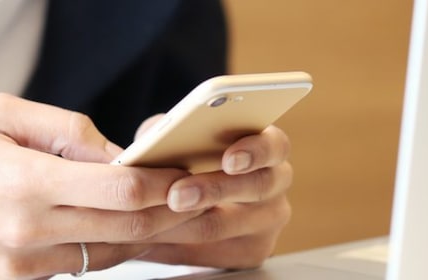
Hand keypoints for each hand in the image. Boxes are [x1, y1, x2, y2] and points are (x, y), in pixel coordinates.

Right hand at [0, 95, 203, 278]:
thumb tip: (114, 150)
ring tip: (162, 211)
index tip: (184, 174)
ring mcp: (21, 268)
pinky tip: (110, 228)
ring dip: (140, 235)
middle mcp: (28, 233)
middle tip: (194, 196)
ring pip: (107, 254)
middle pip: (127, 229)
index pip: (122, 190)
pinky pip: (75, 269)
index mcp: (26, 183)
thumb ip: (64, 129)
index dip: (164, 183)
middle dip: (169, 213)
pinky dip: (99, 248)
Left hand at [128, 115, 294, 267]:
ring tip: (152, 220)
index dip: (255, 152)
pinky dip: (175, 245)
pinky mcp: (249, 252)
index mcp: (268, 147)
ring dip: (184, 222)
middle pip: (254, 189)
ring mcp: (267, 222)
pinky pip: (210, 253)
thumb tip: (159, 134)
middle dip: (212, 191)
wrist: (179, 198)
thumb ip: (175, 128)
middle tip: (176, 195)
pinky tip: (152, 238)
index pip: (274, 146)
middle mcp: (276, 183)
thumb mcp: (178, 133)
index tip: (230, 160)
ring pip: (224, 225)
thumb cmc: (185, 156)